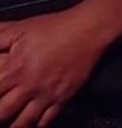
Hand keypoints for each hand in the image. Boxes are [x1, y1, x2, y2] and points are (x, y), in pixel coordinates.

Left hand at [0, 10, 105, 126]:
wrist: (89, 28)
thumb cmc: (56, 27)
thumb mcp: (21, 28)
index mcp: (15, 68)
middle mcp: (29, 85)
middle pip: (2, 113)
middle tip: (1, 111)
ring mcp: (47, 94)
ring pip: (22, 123)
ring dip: (13, 125)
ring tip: (11, 122)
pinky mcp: (63, 98)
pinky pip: (46, 121)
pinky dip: (37, 126)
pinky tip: (32, 122)